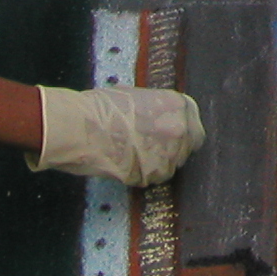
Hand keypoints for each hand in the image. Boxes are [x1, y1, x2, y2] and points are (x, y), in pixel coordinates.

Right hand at [29, 85, 204, 185]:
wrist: (81, 127)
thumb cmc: (101, 107)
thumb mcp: (137, 97)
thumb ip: (157, 109)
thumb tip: (160, 118)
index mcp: (177, 106)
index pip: (195, 125)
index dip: (182, 131)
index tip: (172, 135)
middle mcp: (178, 131)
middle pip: (188, 147)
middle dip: (172, 149)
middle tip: (151, 146)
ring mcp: (167, 155)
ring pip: (170, 166)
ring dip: (156, 164)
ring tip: (132, 153)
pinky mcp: (151, 176)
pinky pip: (152, 178)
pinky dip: (141, 175)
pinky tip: (125, 163)